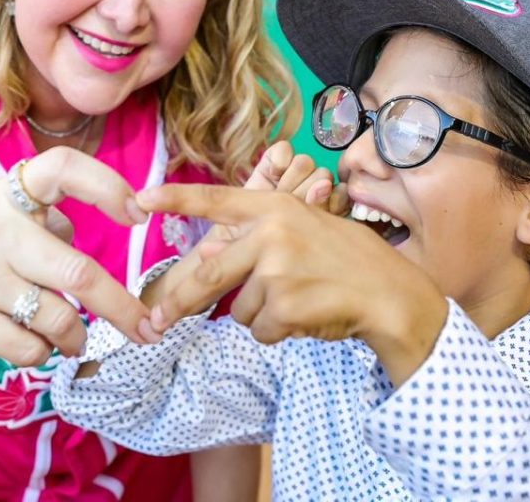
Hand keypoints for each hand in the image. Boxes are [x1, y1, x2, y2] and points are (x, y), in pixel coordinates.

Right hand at [0, 147, 152, 366]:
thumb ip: (38, 219)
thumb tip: (83, 241)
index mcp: (4, 194)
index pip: (63, 170)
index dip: (106, 186)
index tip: (138, 212)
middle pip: (79, 273)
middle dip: (123, 307)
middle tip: (147, 326)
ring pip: (58, 319)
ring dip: (78, 335)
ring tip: (78, 337)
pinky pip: (26, 348)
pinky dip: (42, 352)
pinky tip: (35, 344)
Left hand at [137, 144, 345, 318]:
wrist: (390, 293)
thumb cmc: (346, 258)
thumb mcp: (302, 230)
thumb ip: (255, 239)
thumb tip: (207, 256)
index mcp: (273, 208)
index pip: (214, 199)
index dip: (175, 199)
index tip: (140, 200)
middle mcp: (270, 234)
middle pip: (207, 275)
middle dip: (179, 304)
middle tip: (155, 321)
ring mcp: (277, 270)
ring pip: (239, 309)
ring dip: (262, 314)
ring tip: (299, 298)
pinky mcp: (285, 305)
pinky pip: (261, 331)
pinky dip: (279, 331)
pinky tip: (307, 315)